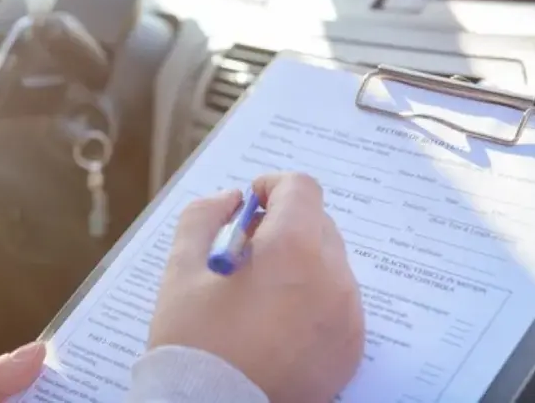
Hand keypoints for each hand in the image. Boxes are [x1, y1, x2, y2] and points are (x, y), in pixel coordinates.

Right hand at [149, 173, 364, 402]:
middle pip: (318, 223)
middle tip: (248, 251)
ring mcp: (348, 314)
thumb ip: (203, 217)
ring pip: (330, 262)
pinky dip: (314, 298)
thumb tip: (232, 200)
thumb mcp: (182, 268)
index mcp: (293, 248)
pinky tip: (279, 322)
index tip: (250, 204)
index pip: (301, 189)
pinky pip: (339, 301)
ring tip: (261, 292)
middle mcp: (333, 276)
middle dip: (284, 225)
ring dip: (300, 262)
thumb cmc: (194, 340)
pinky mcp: (352, 346)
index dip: (273, 187)